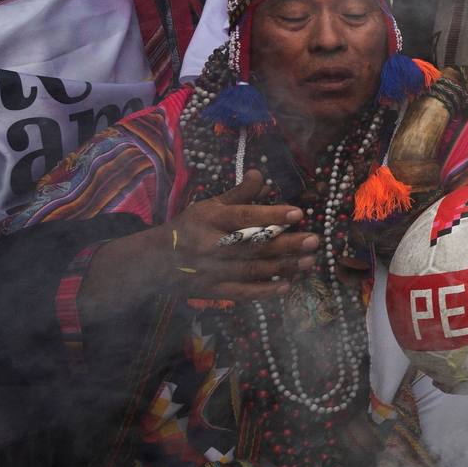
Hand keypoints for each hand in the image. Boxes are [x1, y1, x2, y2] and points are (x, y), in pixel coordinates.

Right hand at [158, 170, 317, 300]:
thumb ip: (237, 194)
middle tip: (314, 240)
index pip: (244, 217)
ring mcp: (213, 271)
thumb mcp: (208, 206)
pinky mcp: (214, 291)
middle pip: (254, 245)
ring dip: (283, 266)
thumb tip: (260, 174)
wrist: (153, 262)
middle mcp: (212, 245)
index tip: (298, 213)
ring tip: (308, 261)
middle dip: (287, 244)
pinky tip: (287, 286)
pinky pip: (242, 292)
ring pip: (253, 269)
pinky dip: (265, 291)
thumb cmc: (187, 229)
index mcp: (210, 220)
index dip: (272, 215)